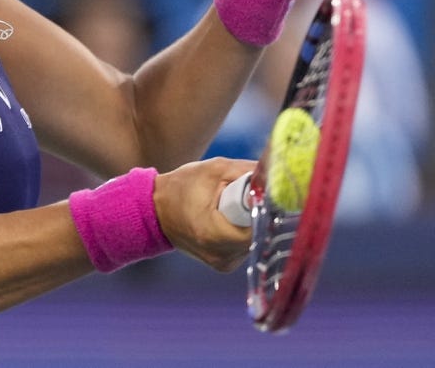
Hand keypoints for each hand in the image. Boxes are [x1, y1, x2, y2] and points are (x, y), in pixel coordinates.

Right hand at [153, 157, 254, 272]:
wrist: (155, 210)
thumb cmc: (182, 187)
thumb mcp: (215, 169)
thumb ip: (250, 172)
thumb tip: (279, 175)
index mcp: (213, 233)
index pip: (258, 224)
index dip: (263, 205)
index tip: (261, 191)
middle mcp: (220, 255)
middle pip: (258, 232)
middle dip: (255, 211)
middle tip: (240, 195)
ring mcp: (223, 263)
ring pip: (254, 239)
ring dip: (249, 221)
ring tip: (228, 207)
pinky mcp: (224, 264)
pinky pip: (246, 244)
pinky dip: (242, 229)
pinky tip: (227, 218)